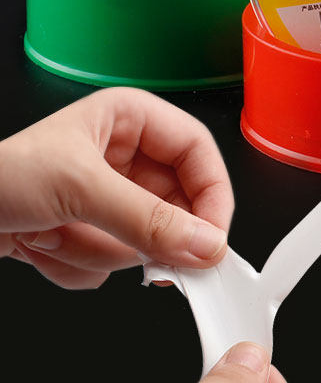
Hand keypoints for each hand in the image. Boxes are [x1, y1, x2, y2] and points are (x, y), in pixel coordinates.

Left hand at [0, 87, 232, 288]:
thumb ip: (148, 219)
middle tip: (148, 259)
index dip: (212, 195)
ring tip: (60, 234)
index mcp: (130, 119)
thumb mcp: (80, 188)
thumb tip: (204, 243)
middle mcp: (125, 155)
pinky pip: (115, 261)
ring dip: (102, 250)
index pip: (198, 153)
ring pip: (146, 240)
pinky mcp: (90, 229)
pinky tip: (46, 245)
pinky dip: (80, 263)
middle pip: (179, 203)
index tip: (212, 237)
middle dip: (151, 235)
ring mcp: (108, 196)